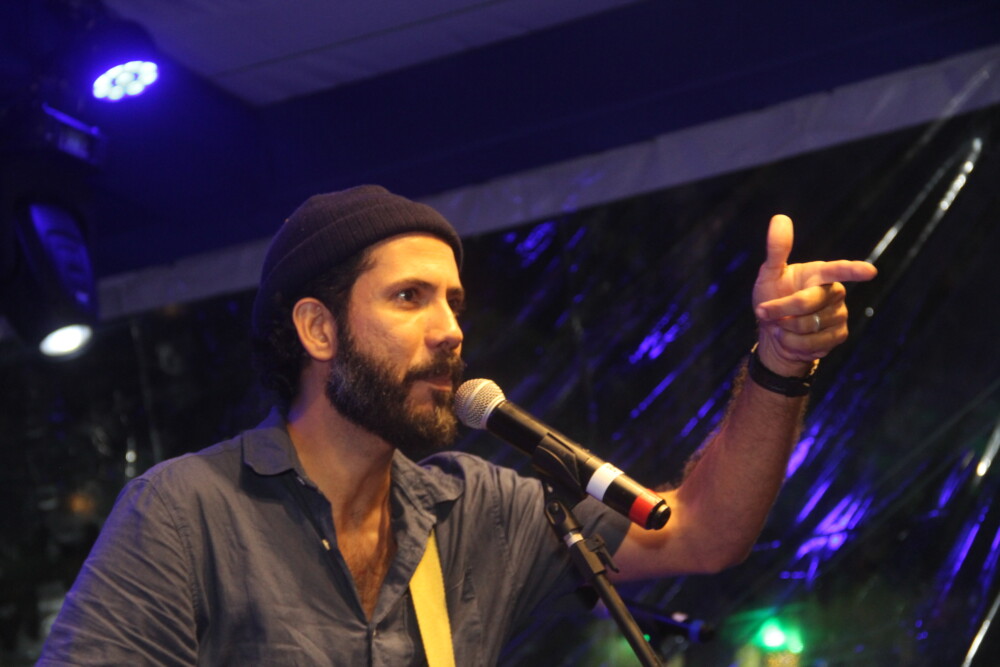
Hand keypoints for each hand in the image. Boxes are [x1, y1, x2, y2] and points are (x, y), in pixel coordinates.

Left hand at [752, 215, 876, 376]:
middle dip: (780, 309)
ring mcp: (839, 315)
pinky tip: (788, 339)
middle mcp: (835, 292)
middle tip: (762, 311)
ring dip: (784, 329)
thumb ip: (777, 250)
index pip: (838, 270)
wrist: (773, 332)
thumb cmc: (772, 297)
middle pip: (807, 303)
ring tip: (780, 325)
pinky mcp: (838, 336)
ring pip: (809, 326)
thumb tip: (780, 217)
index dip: (853, 271)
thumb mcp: (769, 274)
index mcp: (820, 274)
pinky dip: (791, 344)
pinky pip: (811, 344)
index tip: (869, 271)